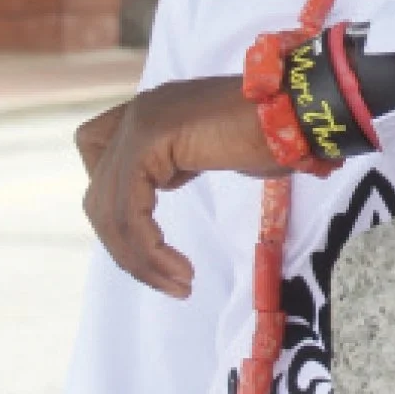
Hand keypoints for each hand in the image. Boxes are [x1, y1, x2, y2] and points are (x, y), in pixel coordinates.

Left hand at [75, 76, 280, 298]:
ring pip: (109, 209)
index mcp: (151, 110)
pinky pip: (130, 212)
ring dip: (140, 259)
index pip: (96, 151)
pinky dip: (149, 250)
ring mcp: (141, 122)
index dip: (112, 197)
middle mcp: (139, 111)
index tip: (149, 233)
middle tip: (166, 278)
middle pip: (99, 194)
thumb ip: (179, 159)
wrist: (298, 111)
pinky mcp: (150, 140)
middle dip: (126, 246)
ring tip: (178, 283)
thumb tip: (165, 182)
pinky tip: (179, 270)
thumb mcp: (211, 147)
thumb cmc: (274, 133)